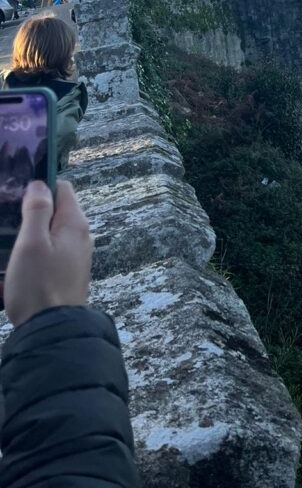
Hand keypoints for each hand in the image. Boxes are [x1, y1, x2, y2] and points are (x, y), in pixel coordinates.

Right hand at [4, 181, 92, 327]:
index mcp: (74, 224)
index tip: (17, 195)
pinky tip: (11, 272)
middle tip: (7, 224)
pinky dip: (30, 258)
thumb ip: (37, 210)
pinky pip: (47, 256)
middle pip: (54, 212)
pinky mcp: (67, 274)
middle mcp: (80, 237)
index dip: (40, 187)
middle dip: (30, 215)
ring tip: (6, 249)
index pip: (62, 188)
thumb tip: (39, 184)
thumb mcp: (31, 243)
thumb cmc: (39, 286)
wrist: (51, 331)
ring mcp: (75, 257)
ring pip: (48, 235)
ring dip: (27, 239)